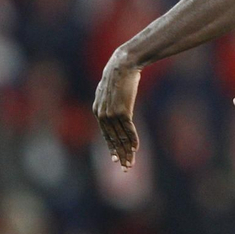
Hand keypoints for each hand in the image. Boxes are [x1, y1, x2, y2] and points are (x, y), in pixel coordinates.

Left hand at [93, 48, 141, 168]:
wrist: (122, 65)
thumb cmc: (117, 77)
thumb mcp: (108, 92)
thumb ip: (108, 104)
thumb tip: (113, 112)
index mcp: (97, 112)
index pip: (106, 135)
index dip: (112, 148)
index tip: (115, 160)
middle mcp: (103, 115)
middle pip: (113, 140)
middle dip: (120, 155)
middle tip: (124, 168)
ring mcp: (112, 114)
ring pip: (121, 137)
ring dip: (127, 152)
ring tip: (131, 163)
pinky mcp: (122, 110)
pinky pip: (129, 129)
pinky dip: (133, 139)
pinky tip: (136, 148)